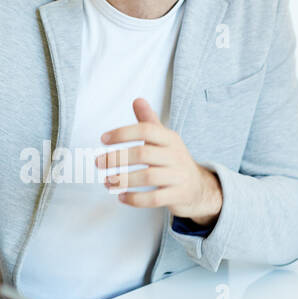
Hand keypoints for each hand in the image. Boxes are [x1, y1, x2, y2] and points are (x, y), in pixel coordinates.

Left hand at [96, 98, 222, 225]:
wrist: (199, 188)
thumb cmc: (173, 161)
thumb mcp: (164, 140)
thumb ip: (148, 122)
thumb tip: (137, 100)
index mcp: (170, 139)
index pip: (146, 130)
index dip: (123, 133)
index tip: (103, 139)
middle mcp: (175, 155)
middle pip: (144, 154)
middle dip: (117, 158)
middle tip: (98, 163)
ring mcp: (178, 176)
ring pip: (148, 177)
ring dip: (123, 180)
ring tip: (107, 182)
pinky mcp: (178, 196)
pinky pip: (154, 198)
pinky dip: (135, 199)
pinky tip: (121, 197)